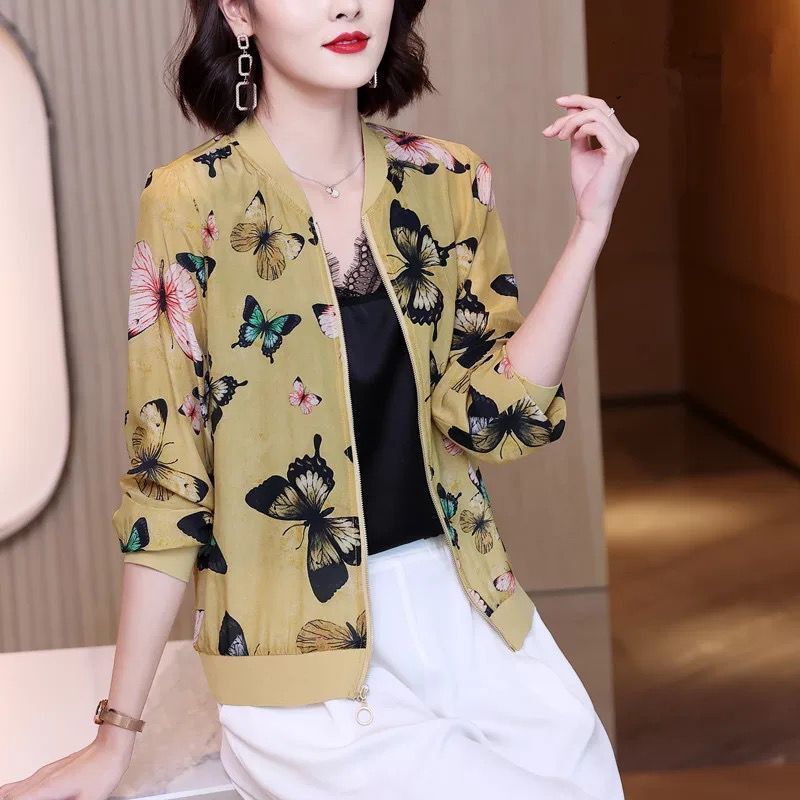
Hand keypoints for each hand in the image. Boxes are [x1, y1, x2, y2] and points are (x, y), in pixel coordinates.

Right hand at [0, 735, 131, 799]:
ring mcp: (44, 773)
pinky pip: (24, 784)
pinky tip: (30, 799)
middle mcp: (40, 779)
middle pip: (8, 793)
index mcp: (46, 788)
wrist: (112, 746)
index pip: (13, 799)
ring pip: (12, 788)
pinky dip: (18, 794)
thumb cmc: (104, 768)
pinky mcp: (50, 771)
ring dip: (11, 798)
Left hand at [542, 93, 638, 229]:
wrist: (591, 211)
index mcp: (621, 140)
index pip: (603, 110)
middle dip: (572, 110)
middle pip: (600, 108)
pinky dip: (579, 129)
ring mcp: (626, 146)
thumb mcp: (580, 153)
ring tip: (558, 137)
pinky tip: (568, 139)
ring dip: (571, 122)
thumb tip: (571, 109)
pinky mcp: (619, 153)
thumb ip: (578, 132)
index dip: (580, 101)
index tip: (558, 102)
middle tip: (552, 125)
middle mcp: (628, 140)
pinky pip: (597, 127)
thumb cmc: (587, 187)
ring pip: (596, 115)